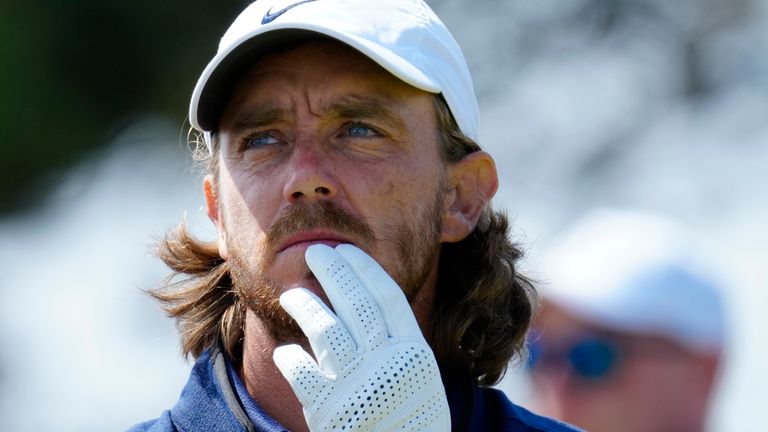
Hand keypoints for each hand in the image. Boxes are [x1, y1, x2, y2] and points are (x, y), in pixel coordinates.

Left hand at [273, 244, 449, 430]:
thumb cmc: (410, 420)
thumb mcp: (418, 378)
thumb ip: (396, 344)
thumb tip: (366, 303)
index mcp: (413, 352)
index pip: (387, 297)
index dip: (365, 270)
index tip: (348, 251)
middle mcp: (387, 363)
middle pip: (355, 303)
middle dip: (333, 271)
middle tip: (316, 253)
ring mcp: (358, 385)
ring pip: (325, 329)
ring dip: (305, 305)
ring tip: (292, 294)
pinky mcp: (329, 410)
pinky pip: (300, 371)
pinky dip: (289, 359)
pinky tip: (285, 353)